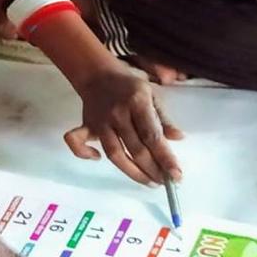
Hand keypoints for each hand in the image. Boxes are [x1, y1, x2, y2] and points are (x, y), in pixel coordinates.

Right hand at [64, 63, 183, 185]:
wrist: (99, 73)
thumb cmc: (129, 86)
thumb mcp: (152, 95)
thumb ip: (163, 118)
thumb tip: (179, 138)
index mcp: (137, 102)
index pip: (152, 135)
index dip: (165, 158)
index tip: (176, 175)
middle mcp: (118, 113)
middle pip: (135, 149)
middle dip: (152, 169)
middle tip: (164, 182)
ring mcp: (100, 121)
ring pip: (114, 153)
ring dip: (132, 172)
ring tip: (148, 181)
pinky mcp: (86, 124)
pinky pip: (77, 142)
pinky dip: (83, 154)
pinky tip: (97, 160)